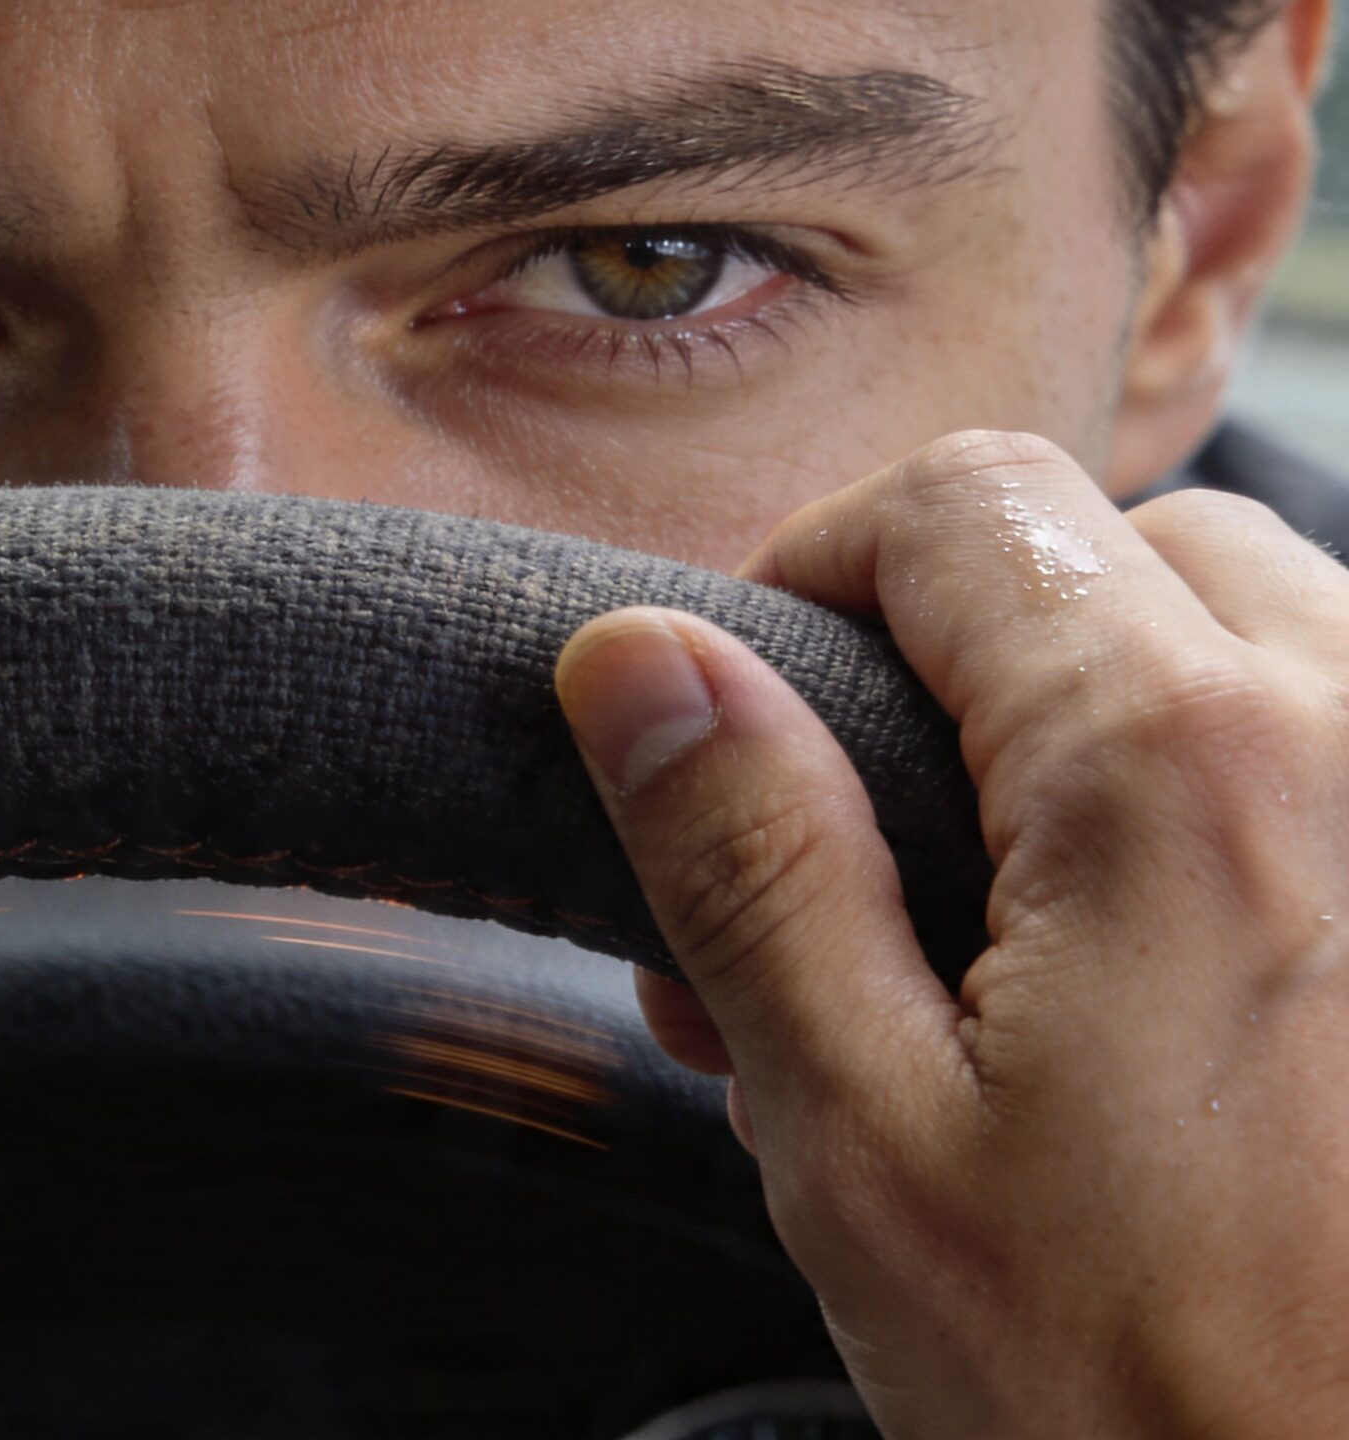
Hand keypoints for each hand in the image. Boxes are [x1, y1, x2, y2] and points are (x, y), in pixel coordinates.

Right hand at [554, 431, 1348, 1436]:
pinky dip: (1236, 799)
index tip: (755, 717)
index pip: (962, 506)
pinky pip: (1344, 757)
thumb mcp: (865, 1139)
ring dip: (1113, 719)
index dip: (816, 576)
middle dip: (970, 652)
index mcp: (1180, 770)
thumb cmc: (1146, 1403)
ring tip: (1012, 933)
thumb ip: (749, 862)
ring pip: (1264, 635)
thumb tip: (635, 659)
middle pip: (1125, 546)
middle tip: (867, 853)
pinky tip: (1158, 977)